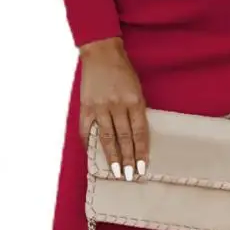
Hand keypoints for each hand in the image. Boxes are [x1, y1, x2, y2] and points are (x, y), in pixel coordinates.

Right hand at [77, 37, 148, 180]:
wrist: (101, 53)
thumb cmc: (122, 71)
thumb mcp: (137, 88)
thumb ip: (137, 110)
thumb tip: (137, 136)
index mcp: (134, 100)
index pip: (139, 132)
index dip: (141, 150)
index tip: (143, 166)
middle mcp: (117, 105)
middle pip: (124, 138)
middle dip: (128, 159)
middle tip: (130, 176)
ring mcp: (100, 106)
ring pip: (107, 137)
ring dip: (112, 156)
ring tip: (116, 172)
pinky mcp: (86, 106)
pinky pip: (86, 129)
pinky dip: (89, 143)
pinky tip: (93, 155)